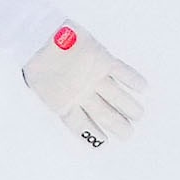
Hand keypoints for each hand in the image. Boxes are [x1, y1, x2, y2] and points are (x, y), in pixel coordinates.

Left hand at [23, 22, 147, 147]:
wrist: (36, 36)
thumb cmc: (35, 60)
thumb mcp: (40, 87)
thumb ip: (58, 98)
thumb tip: (70, 108)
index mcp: (63, 104)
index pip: (82, 126)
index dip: (94, 136)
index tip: (104, 143)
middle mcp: (81, 94)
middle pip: (105, 116)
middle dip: (120, 127)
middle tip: (128, 134)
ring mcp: (93, 77)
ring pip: (117, 97)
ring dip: (131, 108)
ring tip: (139, 115)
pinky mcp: (101, 59)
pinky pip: (122, 72)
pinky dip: (134, 80)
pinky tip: (144, 88)